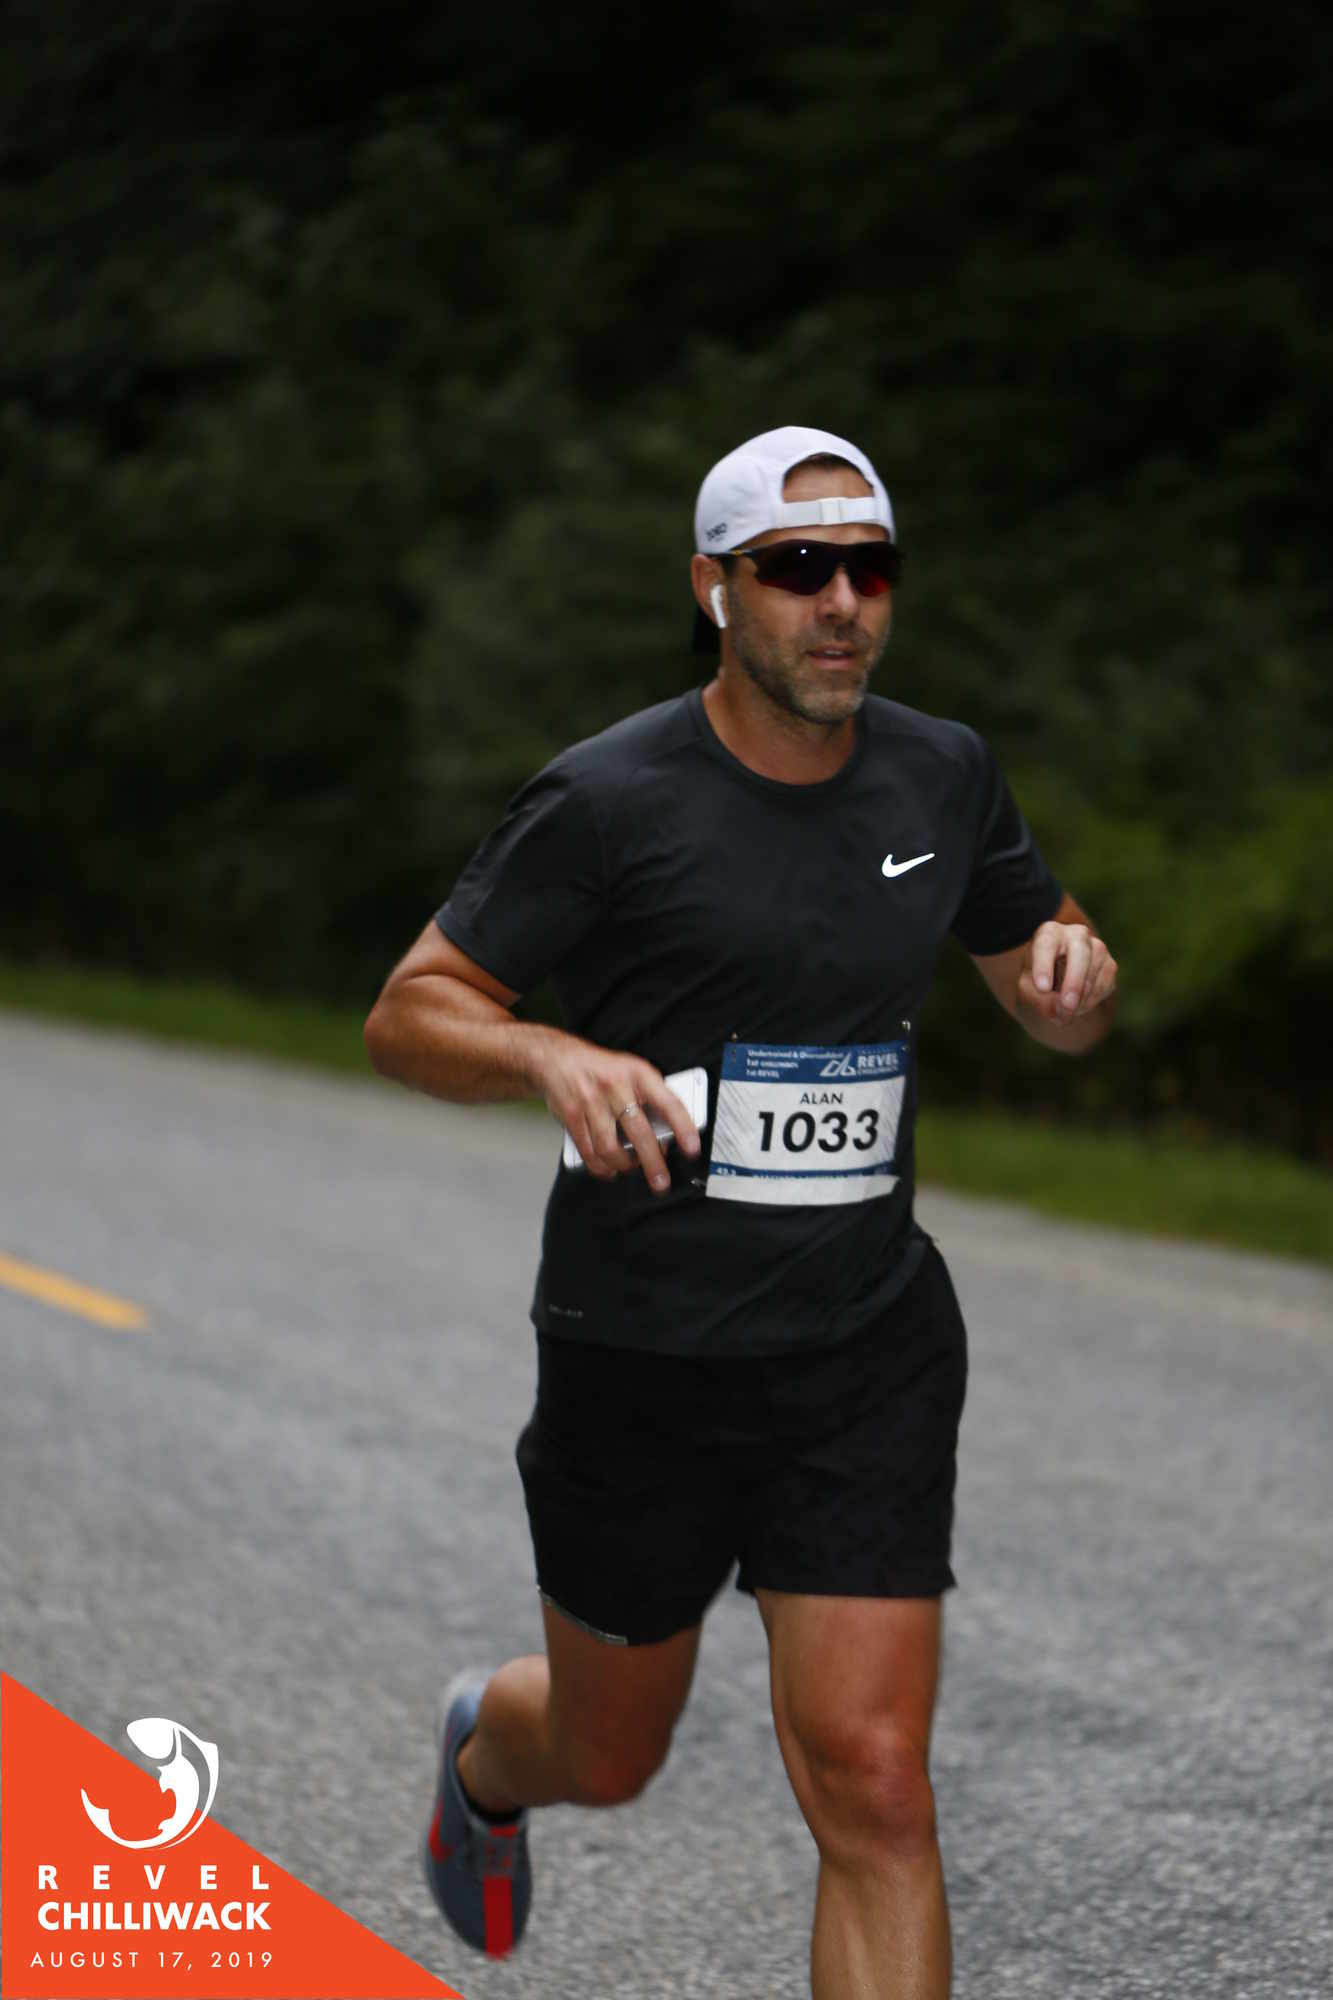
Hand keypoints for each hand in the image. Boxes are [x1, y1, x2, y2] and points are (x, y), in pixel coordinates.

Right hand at [534, 1035, 701, 1192]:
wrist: (556, 1058)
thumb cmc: (602, 1069)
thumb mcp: (631, 1072)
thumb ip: (649, 1098)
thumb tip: (668, 1135)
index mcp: (638, 1073)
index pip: (668, 1103)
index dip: (683, 1127)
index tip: (692, 1148)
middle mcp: (615, 1086)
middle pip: (639, 1133)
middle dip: (653, 1163)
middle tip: (662, 1182)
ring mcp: (591, 1101)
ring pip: (611, 1148)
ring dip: (624, 1166)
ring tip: (631, 1167)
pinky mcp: (572, 1116)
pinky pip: (589, 1152)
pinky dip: (602, 1168)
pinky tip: (610, 1169)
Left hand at [1018, 921, 1117, 1025]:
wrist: (1058, 982)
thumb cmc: (1037, 980)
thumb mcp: (1028, 989)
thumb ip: (1037, 999)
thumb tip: (1059, 1010)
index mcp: (1050, 933)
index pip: (1046, 944)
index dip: (1044, 965)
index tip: (1042, 988)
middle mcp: (1076, 935)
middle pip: (1080, 951)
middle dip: (1075, 980)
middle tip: (1067, 1005)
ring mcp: (1097, 948)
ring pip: (1096, 969)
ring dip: (1082, 996)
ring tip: (1066, 1013)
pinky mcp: (1110, 965)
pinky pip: (1105, 984)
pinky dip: (1092, 1000)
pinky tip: (1078, 1008)